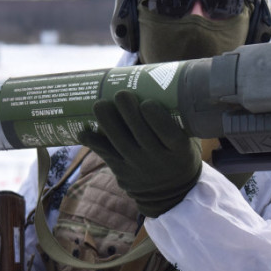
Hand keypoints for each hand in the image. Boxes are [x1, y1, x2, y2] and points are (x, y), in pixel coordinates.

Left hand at [78, 90, 201, 217]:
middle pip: (140, 134)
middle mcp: (158, 160)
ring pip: (119, 142)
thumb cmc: (177, 154)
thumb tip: (163, 77)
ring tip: (99, 104)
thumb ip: (177, 118)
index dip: (156, 118)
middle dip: (128, 111)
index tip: (147, 102)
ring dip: (107, 121)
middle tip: (121, 93)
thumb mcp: (188, 140)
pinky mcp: (121, 171)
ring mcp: (137, 167)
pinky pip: (104, 154)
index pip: (167, 133)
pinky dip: (92, 141)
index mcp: (179, 150)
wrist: (169, 192)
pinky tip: (83, 130)